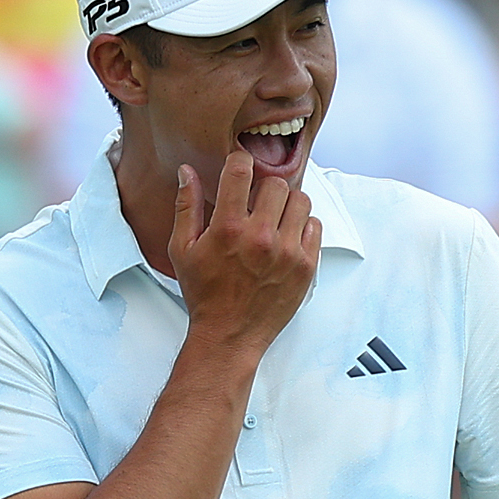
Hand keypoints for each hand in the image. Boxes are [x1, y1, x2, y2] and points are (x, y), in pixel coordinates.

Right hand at [170, 149, 319, 353]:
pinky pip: (315, 226)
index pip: (242, 169)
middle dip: (265, 187)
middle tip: (257, 203)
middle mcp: (260, 238)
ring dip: (288, 204)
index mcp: (228, 229)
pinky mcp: (306, 267)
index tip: (241, 169)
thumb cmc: (204, 294)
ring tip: (274, 219)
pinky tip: (286, 237)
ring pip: (301, 200)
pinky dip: (303, 226)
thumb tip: (187, 171)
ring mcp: (287, 253)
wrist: (229, 335)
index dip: (241, 163)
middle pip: (277, 183)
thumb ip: (186, 206)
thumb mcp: (183, 250)